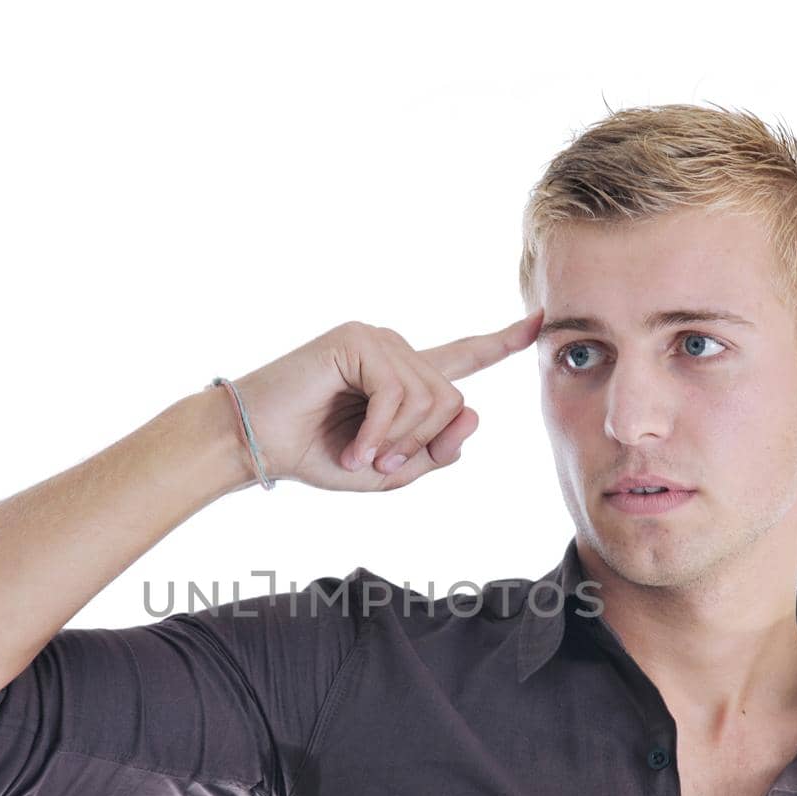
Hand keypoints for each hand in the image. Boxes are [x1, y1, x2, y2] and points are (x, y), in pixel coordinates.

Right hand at [227, 309, 544, 491]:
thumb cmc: (314, 455)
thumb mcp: (387, 471)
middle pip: (452, 399)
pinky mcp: (356, 340)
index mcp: (404, 377)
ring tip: (359, 457)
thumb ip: (434, 453)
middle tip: (375, 465)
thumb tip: (473, 415)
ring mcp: (376, 340)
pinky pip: (398, 393)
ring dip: (397, 442)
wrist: (255, 445)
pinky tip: (354, 450)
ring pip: (431, 398)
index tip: (541, 322)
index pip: (462, 356)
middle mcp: (395, 350)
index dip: (501, 343)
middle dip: (420, 444)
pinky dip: (380, 432)